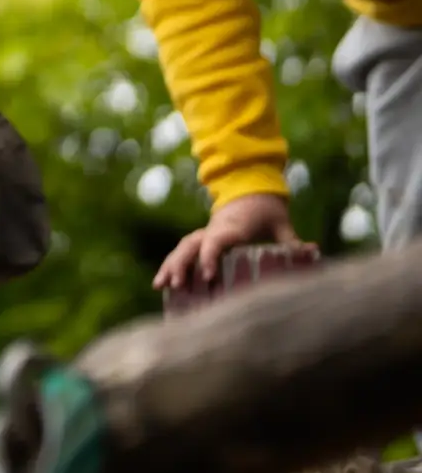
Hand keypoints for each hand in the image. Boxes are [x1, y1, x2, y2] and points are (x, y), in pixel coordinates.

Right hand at [153, 190, 295, 291]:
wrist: (250, 187)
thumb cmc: (267, 208)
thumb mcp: (281, 222)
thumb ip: (292, 241)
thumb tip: (313, 251)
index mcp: (232, 226)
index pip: (217, 241)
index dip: (211, 258)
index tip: (208, 277)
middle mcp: (214, 229)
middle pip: (191, 245)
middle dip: (181, 265)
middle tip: (175, 286)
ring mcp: (206, 233)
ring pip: (182, 248)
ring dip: (171, 266)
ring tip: (160, 286)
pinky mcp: (202, 239)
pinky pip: (183, 251)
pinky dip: (172, 265)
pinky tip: (164, 283)